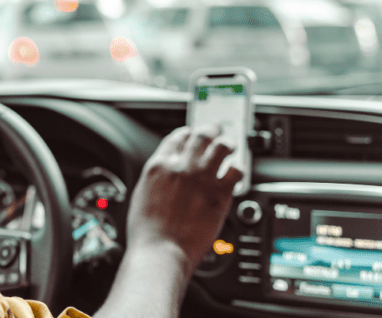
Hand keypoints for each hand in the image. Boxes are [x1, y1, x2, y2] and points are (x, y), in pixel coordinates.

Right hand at [125, 125, 242, 276]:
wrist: (161, 251)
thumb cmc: (147, 231)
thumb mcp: (143, 194)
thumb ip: (157, 178)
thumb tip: (167, 173)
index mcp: (159, 165)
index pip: (177, 137)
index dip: (188, 133)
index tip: (192, 134)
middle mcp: (182, 166)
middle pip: (201, 136)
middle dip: (211, 130)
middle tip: (216, 131)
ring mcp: (203, 178)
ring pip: (222, 147)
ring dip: (227, 144)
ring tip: (230, 146)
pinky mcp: (220, 194)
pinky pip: (237, 170)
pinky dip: (238, 167)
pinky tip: (237, 170)